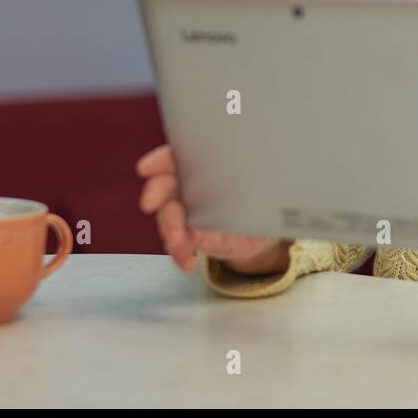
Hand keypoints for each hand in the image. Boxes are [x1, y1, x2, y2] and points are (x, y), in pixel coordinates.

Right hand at [136, 144, 291, 274]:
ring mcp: (188, 214)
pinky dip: (181, 255)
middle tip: (150, 202)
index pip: (177, 157)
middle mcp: (190, 187)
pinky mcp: (192, 237)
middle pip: (166, 186)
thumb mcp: (265, 178)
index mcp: (204, 165)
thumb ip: (259, 170)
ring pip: (169, 218)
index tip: (147, 168)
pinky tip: (188, 263)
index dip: (160, 160)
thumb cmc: (261, 195)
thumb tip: (271, 154)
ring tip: (179, 242)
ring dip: (170, 230)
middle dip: (156, 192)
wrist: (265, 228)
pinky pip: (180, 246)